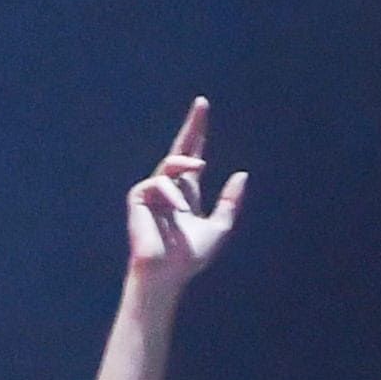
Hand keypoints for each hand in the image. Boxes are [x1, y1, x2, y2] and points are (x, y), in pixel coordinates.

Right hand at [121, 97, 245, 290]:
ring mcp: (152, 190)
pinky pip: (158, 183)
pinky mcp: (138, 196)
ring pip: (171, 164)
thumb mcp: (219, 228)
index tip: (203, 109)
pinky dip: (172, 196)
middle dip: (192, 126)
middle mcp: (169, 187)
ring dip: (186, 167)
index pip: (192, 156)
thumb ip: (229, 202)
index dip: (198, 133)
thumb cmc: (188, 259)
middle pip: (181, 148)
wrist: (166, 276)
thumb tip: (242, 174)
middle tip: (202, 103)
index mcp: (186, 192)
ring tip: (195, 181)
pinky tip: (177, 212)